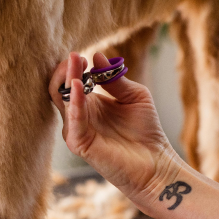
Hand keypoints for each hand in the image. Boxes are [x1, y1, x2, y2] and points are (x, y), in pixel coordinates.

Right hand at [49, 52, 181, 207]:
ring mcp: (77, 131)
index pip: (72, 82)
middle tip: (75, 56)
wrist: (156, 163)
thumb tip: (97, 55)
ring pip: (63, 102)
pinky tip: (78, 87)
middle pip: (62, 89)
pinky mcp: (80, 144)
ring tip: (76, 63)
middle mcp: (80, 117)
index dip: (74, 68)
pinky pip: (72, 122)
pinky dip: (74, 103)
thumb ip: (115, 79)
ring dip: (68, 80)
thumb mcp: (134, 96)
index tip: (83, 55)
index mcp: (90, 105)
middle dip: (66, 70)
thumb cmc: (146, 132)